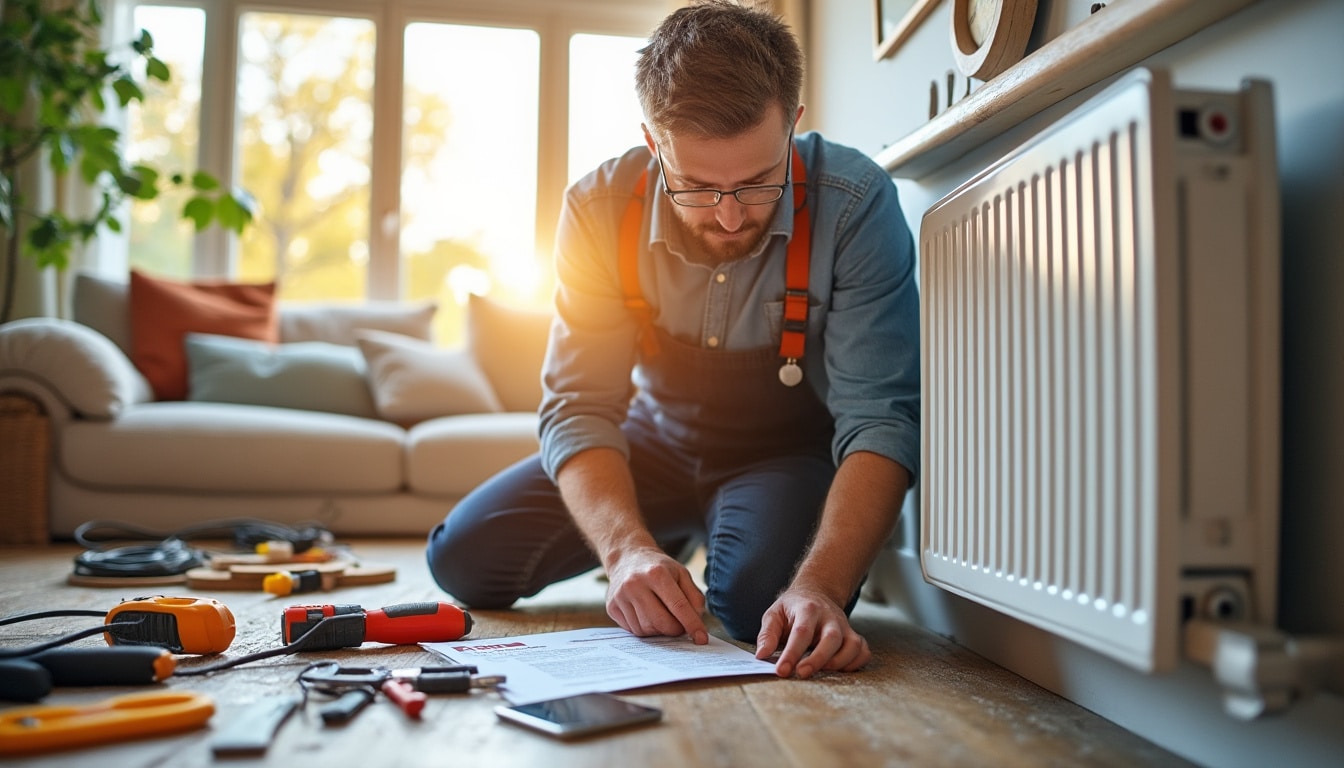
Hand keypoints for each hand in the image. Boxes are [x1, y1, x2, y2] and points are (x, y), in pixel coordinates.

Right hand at [604, 546, 708, 644]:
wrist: (627, 558)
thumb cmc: (658, 568)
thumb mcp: (681, 573)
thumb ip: (694, 596)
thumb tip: (697, 620)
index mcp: (656, 573)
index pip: (678, 606)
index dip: (692, 625)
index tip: (701, 638)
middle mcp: (635, 584)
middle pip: (661, 622)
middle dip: (675, 630)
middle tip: (680, 625)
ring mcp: (621, 596)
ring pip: (646, 629)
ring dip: (659, 630)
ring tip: (662, 617)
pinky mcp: (612, 607)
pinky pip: (633, 630)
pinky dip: (645, 629)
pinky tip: (647, 615)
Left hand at [754, 586, 870, 677]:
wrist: (816, 593)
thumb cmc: (793, 608)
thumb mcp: (775, 614)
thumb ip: (767, 634)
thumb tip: (762, 655)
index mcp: (808, 609)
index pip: (801, 632)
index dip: (792, 653)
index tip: (781, 671)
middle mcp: (830, 617)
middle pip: (832, 638)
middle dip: (818, 659)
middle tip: (801, 674)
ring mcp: (844, 627)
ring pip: (852, 645)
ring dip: (839, 663)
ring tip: (821, 673)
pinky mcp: (853, 636)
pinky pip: (863, 651)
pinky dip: (856, 663)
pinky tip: (840, 670)